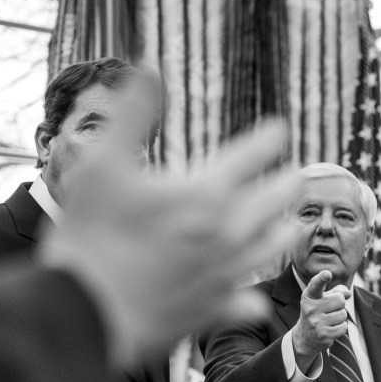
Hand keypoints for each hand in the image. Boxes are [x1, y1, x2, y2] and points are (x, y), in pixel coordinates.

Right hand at [39, 119, 299, 366]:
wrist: (86, 313)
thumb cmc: (89, 236)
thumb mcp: (100, 164)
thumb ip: (132, 116)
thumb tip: (149, 68)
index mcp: (207, 191)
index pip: (257, 153)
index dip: (270, 137)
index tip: (279, 129)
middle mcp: (230, 231)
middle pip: (282, 197)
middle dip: (288, 181)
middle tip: (294, 175)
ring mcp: (230, 272)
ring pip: (280, 245)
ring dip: (284, 229)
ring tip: (286, 222)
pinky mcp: (219, 309)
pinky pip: (252, 300)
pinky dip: (253, 293)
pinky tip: (251, 291)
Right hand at [291, 270, 349, 366]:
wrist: (306, 336)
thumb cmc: (318, 312)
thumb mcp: (324, 299)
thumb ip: (337, 291)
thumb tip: (348, 293)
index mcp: (309, 296)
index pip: (316, 285)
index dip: (322, 278)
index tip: (327, 274)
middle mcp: (310, 308)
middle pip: (340, 300)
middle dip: (340, 304)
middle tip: (330, 310)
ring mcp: (316, 323)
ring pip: (343, 314)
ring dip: (341, 317)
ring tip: (330, 320)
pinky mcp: (323, 335)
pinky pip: (343, 327)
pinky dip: (341, 328)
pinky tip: (331, 329)